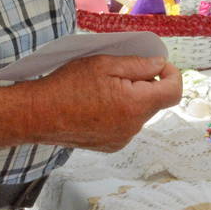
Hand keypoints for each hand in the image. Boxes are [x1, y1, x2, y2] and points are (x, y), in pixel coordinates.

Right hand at [26, 54, 180, 151]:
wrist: (37, 115)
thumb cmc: (67, 86)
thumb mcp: (104, 64)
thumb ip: (139, 64)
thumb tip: (161, 64)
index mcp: (135, 105)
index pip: (173, 92)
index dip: (172, 74)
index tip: (159, 65)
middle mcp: (133, 127)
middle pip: (155, 102)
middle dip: (146, 84)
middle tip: (121, 71)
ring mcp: (122, 139)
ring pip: (139, 113)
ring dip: (131, 98)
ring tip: (104, 88)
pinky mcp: (110, 146)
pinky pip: (126, 124)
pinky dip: (120, 112)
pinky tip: (98, 104)